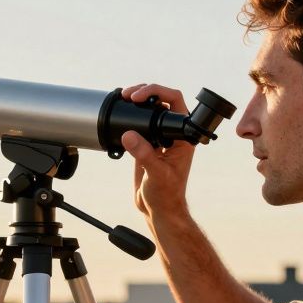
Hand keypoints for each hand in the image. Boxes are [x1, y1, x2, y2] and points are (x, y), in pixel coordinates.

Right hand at [120, 84, 195, 219]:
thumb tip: (129, 135)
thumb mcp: (156, 174)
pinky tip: (120, 118)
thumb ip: (144, 154)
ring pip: (149, 110)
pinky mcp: (146, 145)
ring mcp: (159, 138)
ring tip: (123, 99)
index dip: (157, 93)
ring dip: (136, 102)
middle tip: (129, 95)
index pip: (175, 101)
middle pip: (161, 100)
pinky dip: (129, 117)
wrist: (158, 210)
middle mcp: (172, 134)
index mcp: (182, 136)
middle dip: (145, 92)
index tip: (139, 98)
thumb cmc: (166, 195)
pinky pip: (138, 124)